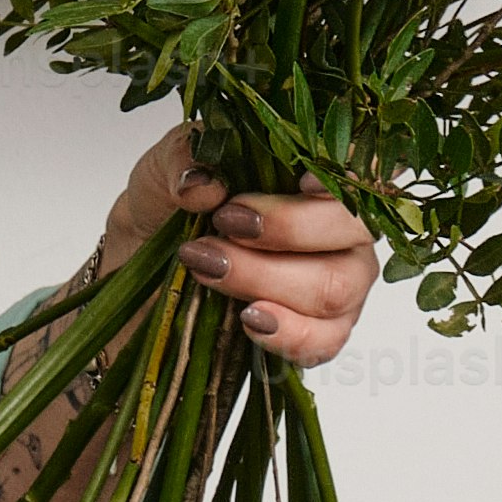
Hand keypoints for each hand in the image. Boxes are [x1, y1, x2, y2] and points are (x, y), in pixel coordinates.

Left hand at [98, 127, 381, 373]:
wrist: (142, 263)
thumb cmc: (170, 208)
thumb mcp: (165, 169)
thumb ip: (182, 161)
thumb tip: (204, 183)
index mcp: (319, 179)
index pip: (358, 173)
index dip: (341, 179)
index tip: (301, 180)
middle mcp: (341, 231)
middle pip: (349, 232)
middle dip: (287, 230)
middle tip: (223, 225)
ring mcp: (339, 285)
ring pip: (334, 289)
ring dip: (267, 279)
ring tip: (208, 268)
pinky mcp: (319, 332)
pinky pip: (324, 341)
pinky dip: (287, 333)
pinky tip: (249, 319)